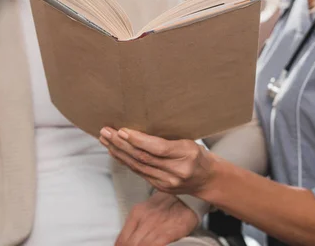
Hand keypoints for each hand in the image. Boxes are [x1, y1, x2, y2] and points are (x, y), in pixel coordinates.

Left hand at [100, 127, 214, 196]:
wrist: (208, 180)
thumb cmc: (198, 155)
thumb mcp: (189, 141)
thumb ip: (167, 138)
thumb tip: (139, 127)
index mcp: (186, 154)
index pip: (158, 148)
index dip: (138, 140)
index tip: (122, 130)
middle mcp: (176, 171)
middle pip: (143, 157)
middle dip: (121, 144)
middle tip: (106, 132)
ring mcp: (167, 182)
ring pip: (137, 166)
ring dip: (118, 152)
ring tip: (105, 139)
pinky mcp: (160, 186)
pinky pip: (138, 172)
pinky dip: (125, 161)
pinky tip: (115, 151)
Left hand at [115, 191, 198, 245]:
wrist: (188, 198)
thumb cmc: (168, 203)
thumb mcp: (147, 209)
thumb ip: (137, 222)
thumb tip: (128, 239)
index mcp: (136, 212)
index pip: (121, 238)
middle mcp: (143, 218)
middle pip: (129, 244)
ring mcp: (155, 225)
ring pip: (139, 245)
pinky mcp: (168, 232)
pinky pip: (153, 245)